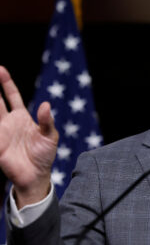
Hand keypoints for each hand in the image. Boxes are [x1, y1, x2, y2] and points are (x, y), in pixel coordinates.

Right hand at [0, 66, 57, 207]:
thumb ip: (47, 121)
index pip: (12, 96)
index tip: (1, 69)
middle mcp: (8, 122)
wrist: (36, 175)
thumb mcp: (50, 136)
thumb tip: (46, 104)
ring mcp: (0, 133)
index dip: (6, 83)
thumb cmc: (44, 155)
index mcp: (22, 117)